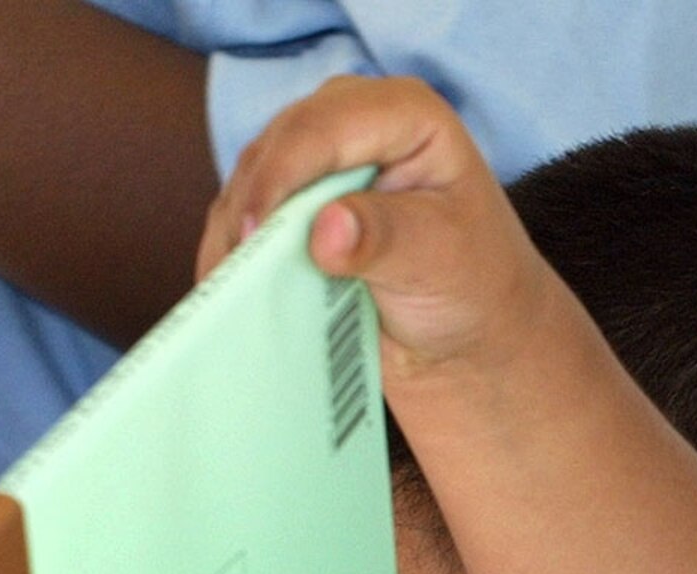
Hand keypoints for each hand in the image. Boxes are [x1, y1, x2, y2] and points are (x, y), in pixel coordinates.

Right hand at [199, 75, 558, 379]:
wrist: (469, 335)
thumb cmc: (472, 285)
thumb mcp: (442, 259)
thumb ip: (387, 238)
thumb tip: (325, 231)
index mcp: (402, 115)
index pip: (323, 126)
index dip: (281, 175)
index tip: (255, 234)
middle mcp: (351, 124)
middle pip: (275, 148)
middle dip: (250, 206)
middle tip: (234, 273)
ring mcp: (316, 163)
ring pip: (248, 180)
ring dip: (232, 234)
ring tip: (223, 290)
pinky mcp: (291, 206)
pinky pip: (241, 218)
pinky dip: (230, 252)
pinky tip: (224, 290)